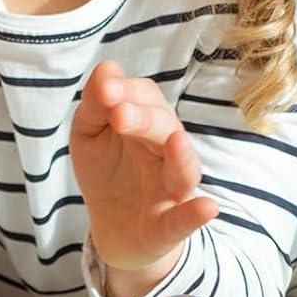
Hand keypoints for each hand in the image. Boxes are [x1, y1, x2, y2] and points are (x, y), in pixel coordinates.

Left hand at [70, 60, 217, 272]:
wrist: (112, 228)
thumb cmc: (106, 172)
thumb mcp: (89, 134)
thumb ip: (95, 104)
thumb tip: (108, 67)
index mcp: (147, 125)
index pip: (146, 98)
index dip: (126, 91)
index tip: (105, 88)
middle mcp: (166, 153)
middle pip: (165, 129)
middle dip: (144, 118)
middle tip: (119, 114)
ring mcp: (172, 190)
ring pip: (182, 170)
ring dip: (179, 155)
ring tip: (175, 141)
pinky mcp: (169, 227)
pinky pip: (185, 220)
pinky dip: (195, 215)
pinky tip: (207, 207)